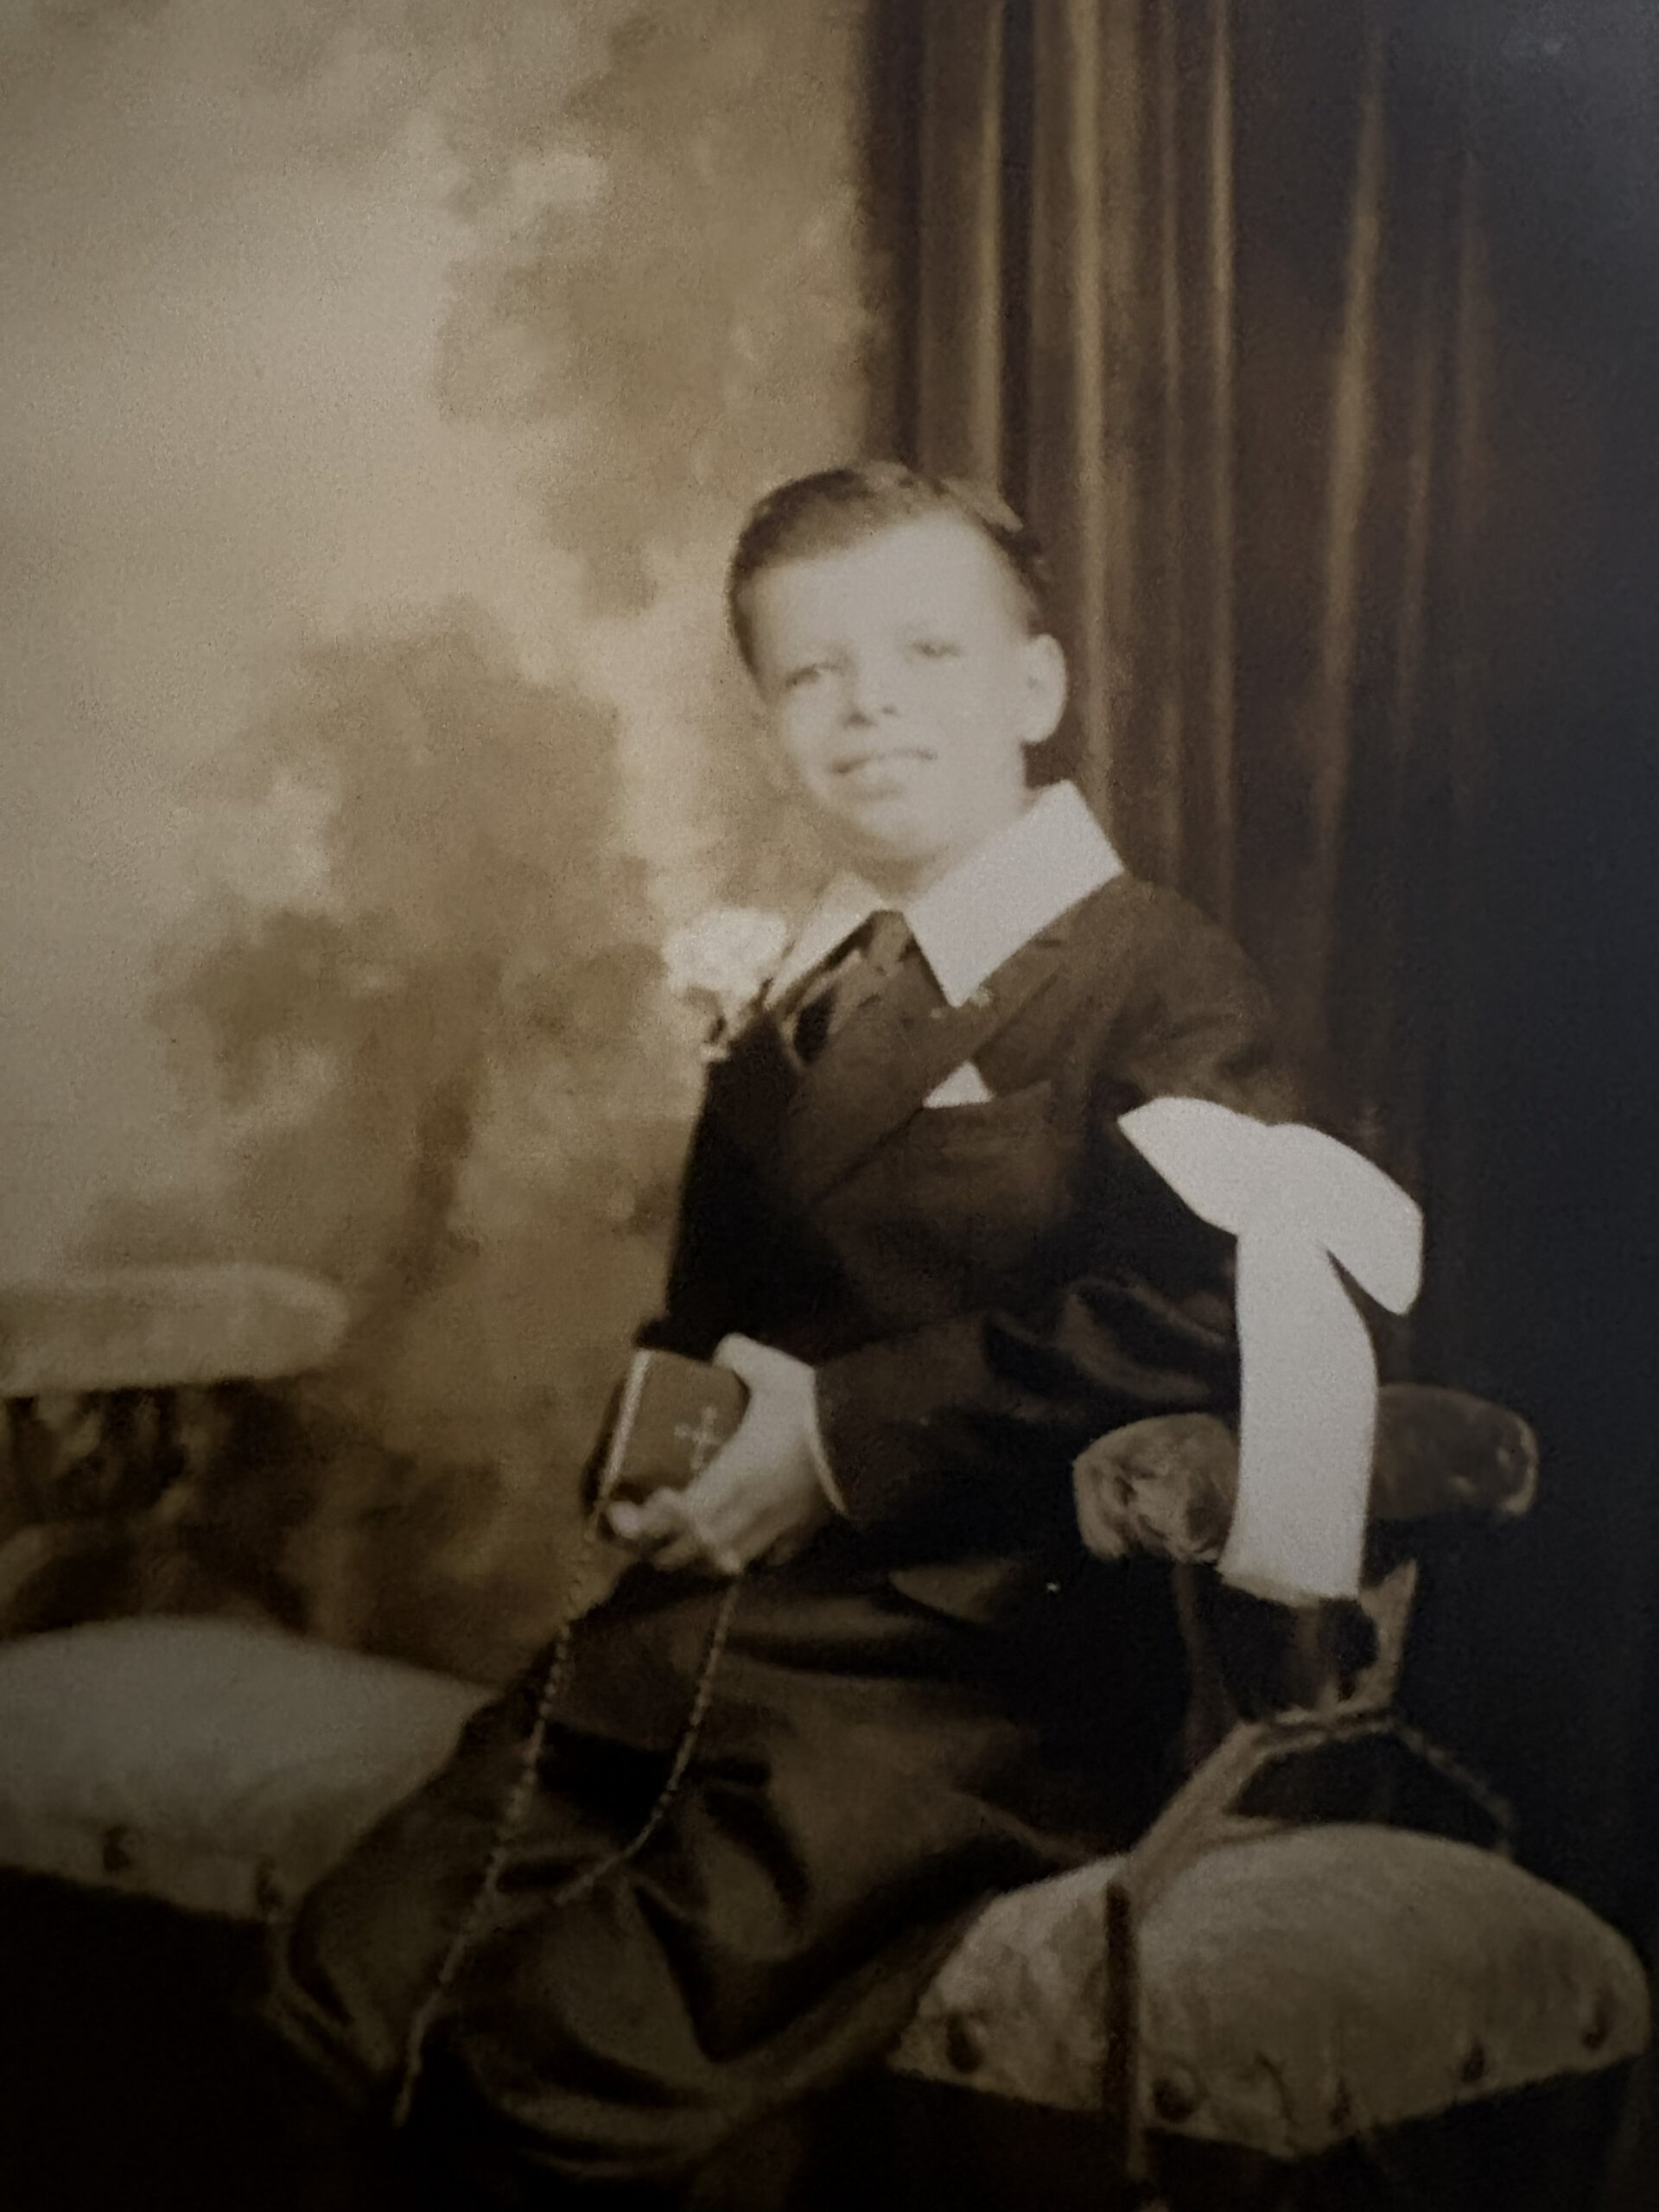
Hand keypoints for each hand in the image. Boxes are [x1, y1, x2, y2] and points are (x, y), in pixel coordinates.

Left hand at [605, 1336, 831, 1576]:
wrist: (871, 1438)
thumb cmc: (812, 1408)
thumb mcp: (769, 1368)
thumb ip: (735, 1354)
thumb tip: (719, 1351)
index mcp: (730, 1478)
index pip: (673, 1518)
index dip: (642, 1524)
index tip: (623, 1512)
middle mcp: (744, 1515)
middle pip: (689, 1553)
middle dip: (657, 1551)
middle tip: (639, 1534)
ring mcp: (773, 1532)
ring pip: (721, 1565)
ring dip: (693, 1563)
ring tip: (677, 1550)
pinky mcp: (800, 1537)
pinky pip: (764, 1560)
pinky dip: (742, 1560)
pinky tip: (736, 1550)